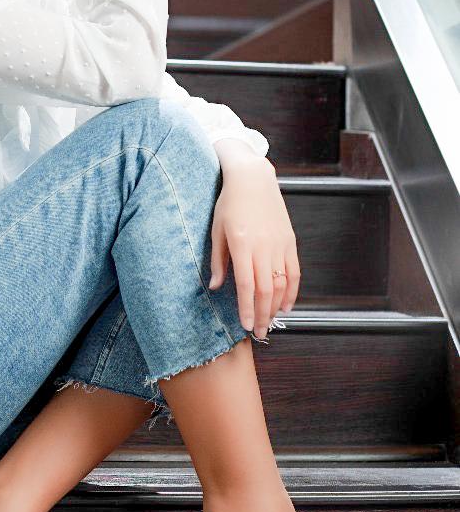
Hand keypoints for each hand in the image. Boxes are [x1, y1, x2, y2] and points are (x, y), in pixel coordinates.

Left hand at [208, 160, 300, 337]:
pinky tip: (286, 305)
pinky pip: (294, 273)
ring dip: (276, 307)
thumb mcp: (216, 230)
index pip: (246, 286)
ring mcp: (279, 244)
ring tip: (269, 322)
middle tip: (258, 333)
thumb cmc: (230, 202)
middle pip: (266, 291)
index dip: (246, 309)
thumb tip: (217, 287)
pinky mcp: (290, 242)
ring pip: (282, 284)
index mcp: (242, 244)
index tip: (244, 325)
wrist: (253, 178)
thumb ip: (218, 260)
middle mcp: (263, 247)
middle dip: (262, 316)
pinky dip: (292, 292)